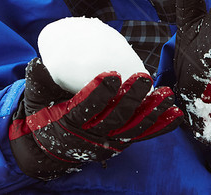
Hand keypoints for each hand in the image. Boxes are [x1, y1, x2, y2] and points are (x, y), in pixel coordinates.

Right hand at [9, 58, 182, 180]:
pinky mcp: (120, 142)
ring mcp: (108, 141)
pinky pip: (142, 135)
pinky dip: (160, 126)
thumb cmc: (44, 116)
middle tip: (143, 78)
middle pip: (116, 117)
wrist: (51, 150)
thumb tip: (40, 61)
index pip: (87, 108)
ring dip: (152, 112)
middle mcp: (92, 135)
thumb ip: (38, 80)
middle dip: (132, 98)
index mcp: (70, 122)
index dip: (100, 92)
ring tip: (166, 95)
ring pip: (133, 127)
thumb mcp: (35, 100)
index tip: (112, 74)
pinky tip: (175, 114)